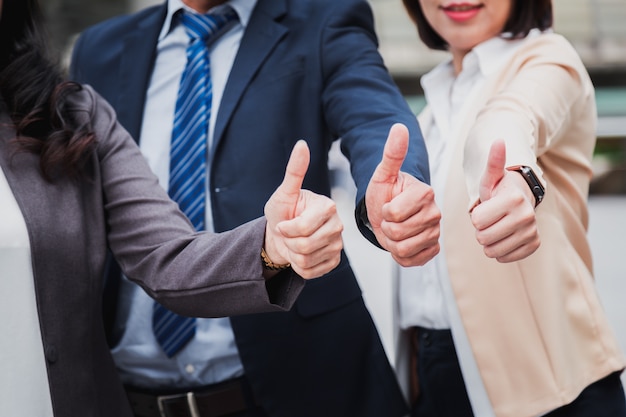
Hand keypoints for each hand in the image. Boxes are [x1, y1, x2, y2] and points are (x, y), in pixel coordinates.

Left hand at [264, 140, 343, 278]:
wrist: (282, 235)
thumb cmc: (283, 212)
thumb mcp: (284, 193)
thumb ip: (294, 171)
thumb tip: (302, 144)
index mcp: (328, 206)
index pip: (304, 228)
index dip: (286, 228)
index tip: (282, 222)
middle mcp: (338, 225)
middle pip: (305, 246)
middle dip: (288, 242)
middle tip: (287, 233)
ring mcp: (338, 245)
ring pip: (306, 260)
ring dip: (292, 254)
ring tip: (293, 242)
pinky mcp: (334, 261)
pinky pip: (310, 272)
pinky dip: (298, 266)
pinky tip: (299, 254)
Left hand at [365, 123, 440, 266]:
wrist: (388, 213)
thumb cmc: (385, 193)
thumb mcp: (383, 174)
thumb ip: (392, 153)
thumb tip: (400, 126)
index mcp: (425, 193)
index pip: (395, 213)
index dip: (385, 212)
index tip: (388, 205)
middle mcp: (435, 213)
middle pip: (398, 233)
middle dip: (387, 228)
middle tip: (390, 219)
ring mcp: (435, 232)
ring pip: (403, 248)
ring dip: (392, 242)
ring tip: (395, 229)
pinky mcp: (433, 249)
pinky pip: (411, 260)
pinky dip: (400, 255)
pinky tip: (402, 242)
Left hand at [471, 139, 539, 261]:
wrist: (519, 200)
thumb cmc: (499, 189)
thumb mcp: (491, 177)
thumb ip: (493, 161)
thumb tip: (499, 140)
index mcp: (514, 199)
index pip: (476, 221)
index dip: (476, 216)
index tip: (485, 207)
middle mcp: (527, 216)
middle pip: (483, 238)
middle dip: (481, 230)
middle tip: (490, 219)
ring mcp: (532, 232)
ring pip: (492, 251)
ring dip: (489, 241)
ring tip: (496, 227)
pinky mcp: (533, 245)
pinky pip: (505, 258)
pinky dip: (500, 251)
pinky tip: (504, 237)